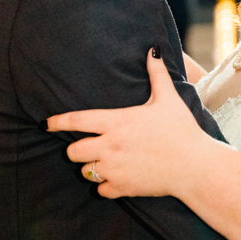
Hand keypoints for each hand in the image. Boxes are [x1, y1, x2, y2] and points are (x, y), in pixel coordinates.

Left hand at [47, 51, 213, 198]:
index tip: (46, 123)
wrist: (194, 166)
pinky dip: (105, 186)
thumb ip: (156, 74)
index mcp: (117, 122)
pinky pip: (100, 190)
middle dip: (77, 149)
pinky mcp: (122, 188)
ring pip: (85, 172)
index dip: (57, 122)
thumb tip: (153, 50)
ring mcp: (114, 169)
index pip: (76, 121)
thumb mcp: (168, 99)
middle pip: (73, 151)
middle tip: (88, 146)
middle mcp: (110, 146)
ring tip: (104, 162)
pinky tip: (116, 178)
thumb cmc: (181, 130)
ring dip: (91, 167)